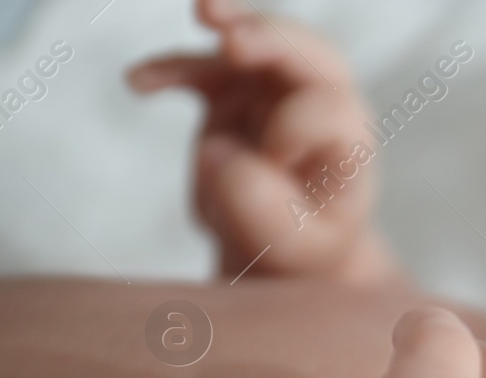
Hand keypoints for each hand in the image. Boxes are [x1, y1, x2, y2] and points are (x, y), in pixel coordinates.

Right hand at [127, 0, 397, 281]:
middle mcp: (316, 105)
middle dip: (272, 39)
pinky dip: (172, 68)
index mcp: (346, 141)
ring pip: (258, 41)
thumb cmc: (300, 244)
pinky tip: (139, 83)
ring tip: (204, 13)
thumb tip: (218, 154)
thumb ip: (262, 208)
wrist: (282, 247)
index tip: (273, 157)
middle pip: (308, 54)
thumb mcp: (291, 245)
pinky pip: (202, 67)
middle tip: (232, 42)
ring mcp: (273, 93)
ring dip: (232, 23)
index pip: (330, 110)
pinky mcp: (231, 94)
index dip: (296, 125)